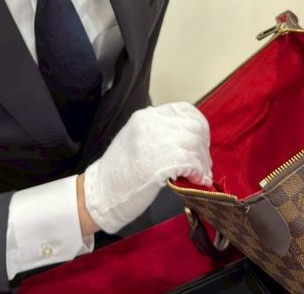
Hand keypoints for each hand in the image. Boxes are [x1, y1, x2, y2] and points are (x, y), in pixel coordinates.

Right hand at [83, 102, 211, 233]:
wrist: (99, 193)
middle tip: (202, 166)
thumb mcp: (138, 139)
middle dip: (203, 148)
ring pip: (195, 144)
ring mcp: (154, 141)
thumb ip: (162, 133)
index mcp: (146, 116)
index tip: (199, 144)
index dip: (198, 127)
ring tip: (199, 176)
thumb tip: (192, 140)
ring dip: (202, 163)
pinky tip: (195, 180)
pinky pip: (191, 162)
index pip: (185, 110)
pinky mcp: (158, 163)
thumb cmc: (119, 172)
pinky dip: (198, 172)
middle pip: (194, 127)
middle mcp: (151, 123)